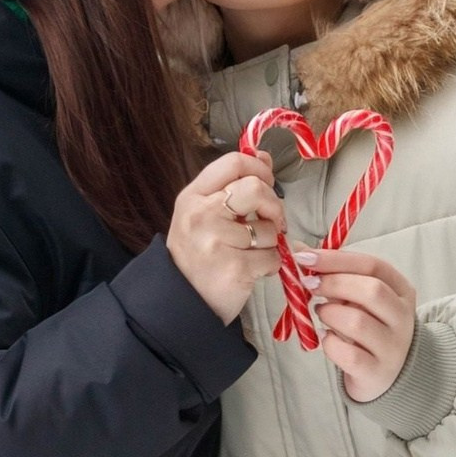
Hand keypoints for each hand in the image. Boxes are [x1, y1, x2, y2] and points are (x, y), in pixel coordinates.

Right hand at [166, 151, 283, 322]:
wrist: (182, 299)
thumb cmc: (197, 253)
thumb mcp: (204, 212)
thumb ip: (233, 184)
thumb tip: (264, 156)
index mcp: (193, 197)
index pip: (233, 163)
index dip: (259, 169)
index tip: (266, 184)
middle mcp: (202, 215)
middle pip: (256, 188)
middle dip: (273, 205)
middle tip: (270, 221)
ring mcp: (217, 242)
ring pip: (269, 228)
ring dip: (270, 242)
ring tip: (251, 252)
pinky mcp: (235, 268)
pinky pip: (272, 257)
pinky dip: (270, 265)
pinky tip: (252, 270)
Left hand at [295, 249, 415, 402]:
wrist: (385, 374)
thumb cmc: (368, 327)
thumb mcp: (359, 297)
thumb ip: (335, 274)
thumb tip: (299, 249)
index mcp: (401, 290)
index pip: (373, 265)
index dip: (336, 259)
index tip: (305, 257)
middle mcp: (402, 317)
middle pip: (371, 290)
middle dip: (333, 283)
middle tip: (309, 284)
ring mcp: (392, 347)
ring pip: (357, 322)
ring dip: (329, 313)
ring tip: (322, 313)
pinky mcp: (376, 372)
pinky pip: (348, 354)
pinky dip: (329, 343)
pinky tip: (327, 337)